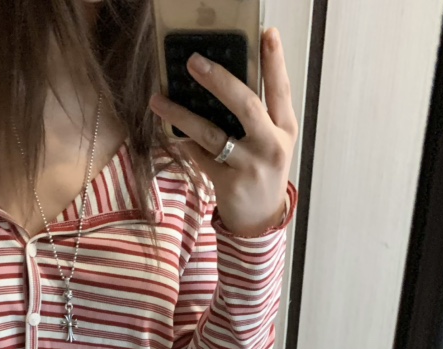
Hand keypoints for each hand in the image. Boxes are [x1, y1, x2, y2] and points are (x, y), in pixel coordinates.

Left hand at [149, 28, 298, 236]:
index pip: (281, 89)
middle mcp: (270, 145)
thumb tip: (222, 82)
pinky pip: (199, 156)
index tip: (267, 33)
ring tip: (158, 99)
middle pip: (245, 104)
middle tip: (194, 62)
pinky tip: (171, 133)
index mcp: (284, 129)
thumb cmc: (262, 172)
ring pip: (212, 132)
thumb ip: (258, 116)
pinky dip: (184, 144)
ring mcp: (249, 166)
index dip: (275, 61)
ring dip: (181, 114)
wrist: (260, 221)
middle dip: (218, 80)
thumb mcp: (271, 142)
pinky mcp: (228, 183)